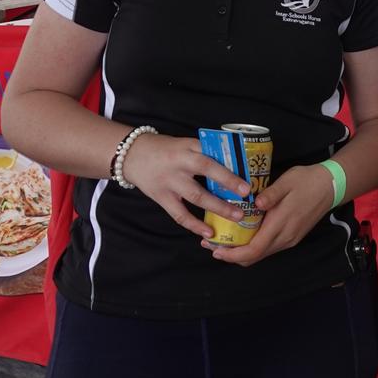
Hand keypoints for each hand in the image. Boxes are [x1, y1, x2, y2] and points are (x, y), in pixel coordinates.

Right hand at [122, 134, 250, 237]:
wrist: (130, 155)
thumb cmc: (164, 149)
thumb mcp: (184, 144)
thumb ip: (204, 153)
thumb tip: (234, 165)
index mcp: (188, 147)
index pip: (212, 152)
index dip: (230, 163)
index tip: (247, 174)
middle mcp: (180, 163)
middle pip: (207, 170)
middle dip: (228, 183)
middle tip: (246, 195)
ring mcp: (170, 181)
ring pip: (196, 196)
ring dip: (218, 207)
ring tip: (236, 216)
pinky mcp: (161, 197)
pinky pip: (180, 214)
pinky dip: (195, 225)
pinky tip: (209, 232)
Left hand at [203, 163, 332, 265]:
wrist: (331, 186)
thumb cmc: (307, 181)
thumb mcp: (287, 181)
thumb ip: (271, 194)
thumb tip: (254, 204)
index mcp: (281, 224)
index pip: (253, 250)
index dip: (233, 255)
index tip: (216, 250)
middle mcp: (285, 238)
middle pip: (254, 257)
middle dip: (231, 255)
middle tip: (212, 245)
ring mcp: (289, 239)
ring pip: (261, 254)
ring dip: (241, 252)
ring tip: (223, 240)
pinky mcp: (291, 236)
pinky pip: (268, 247)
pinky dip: (252, 246)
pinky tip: (242, 234)